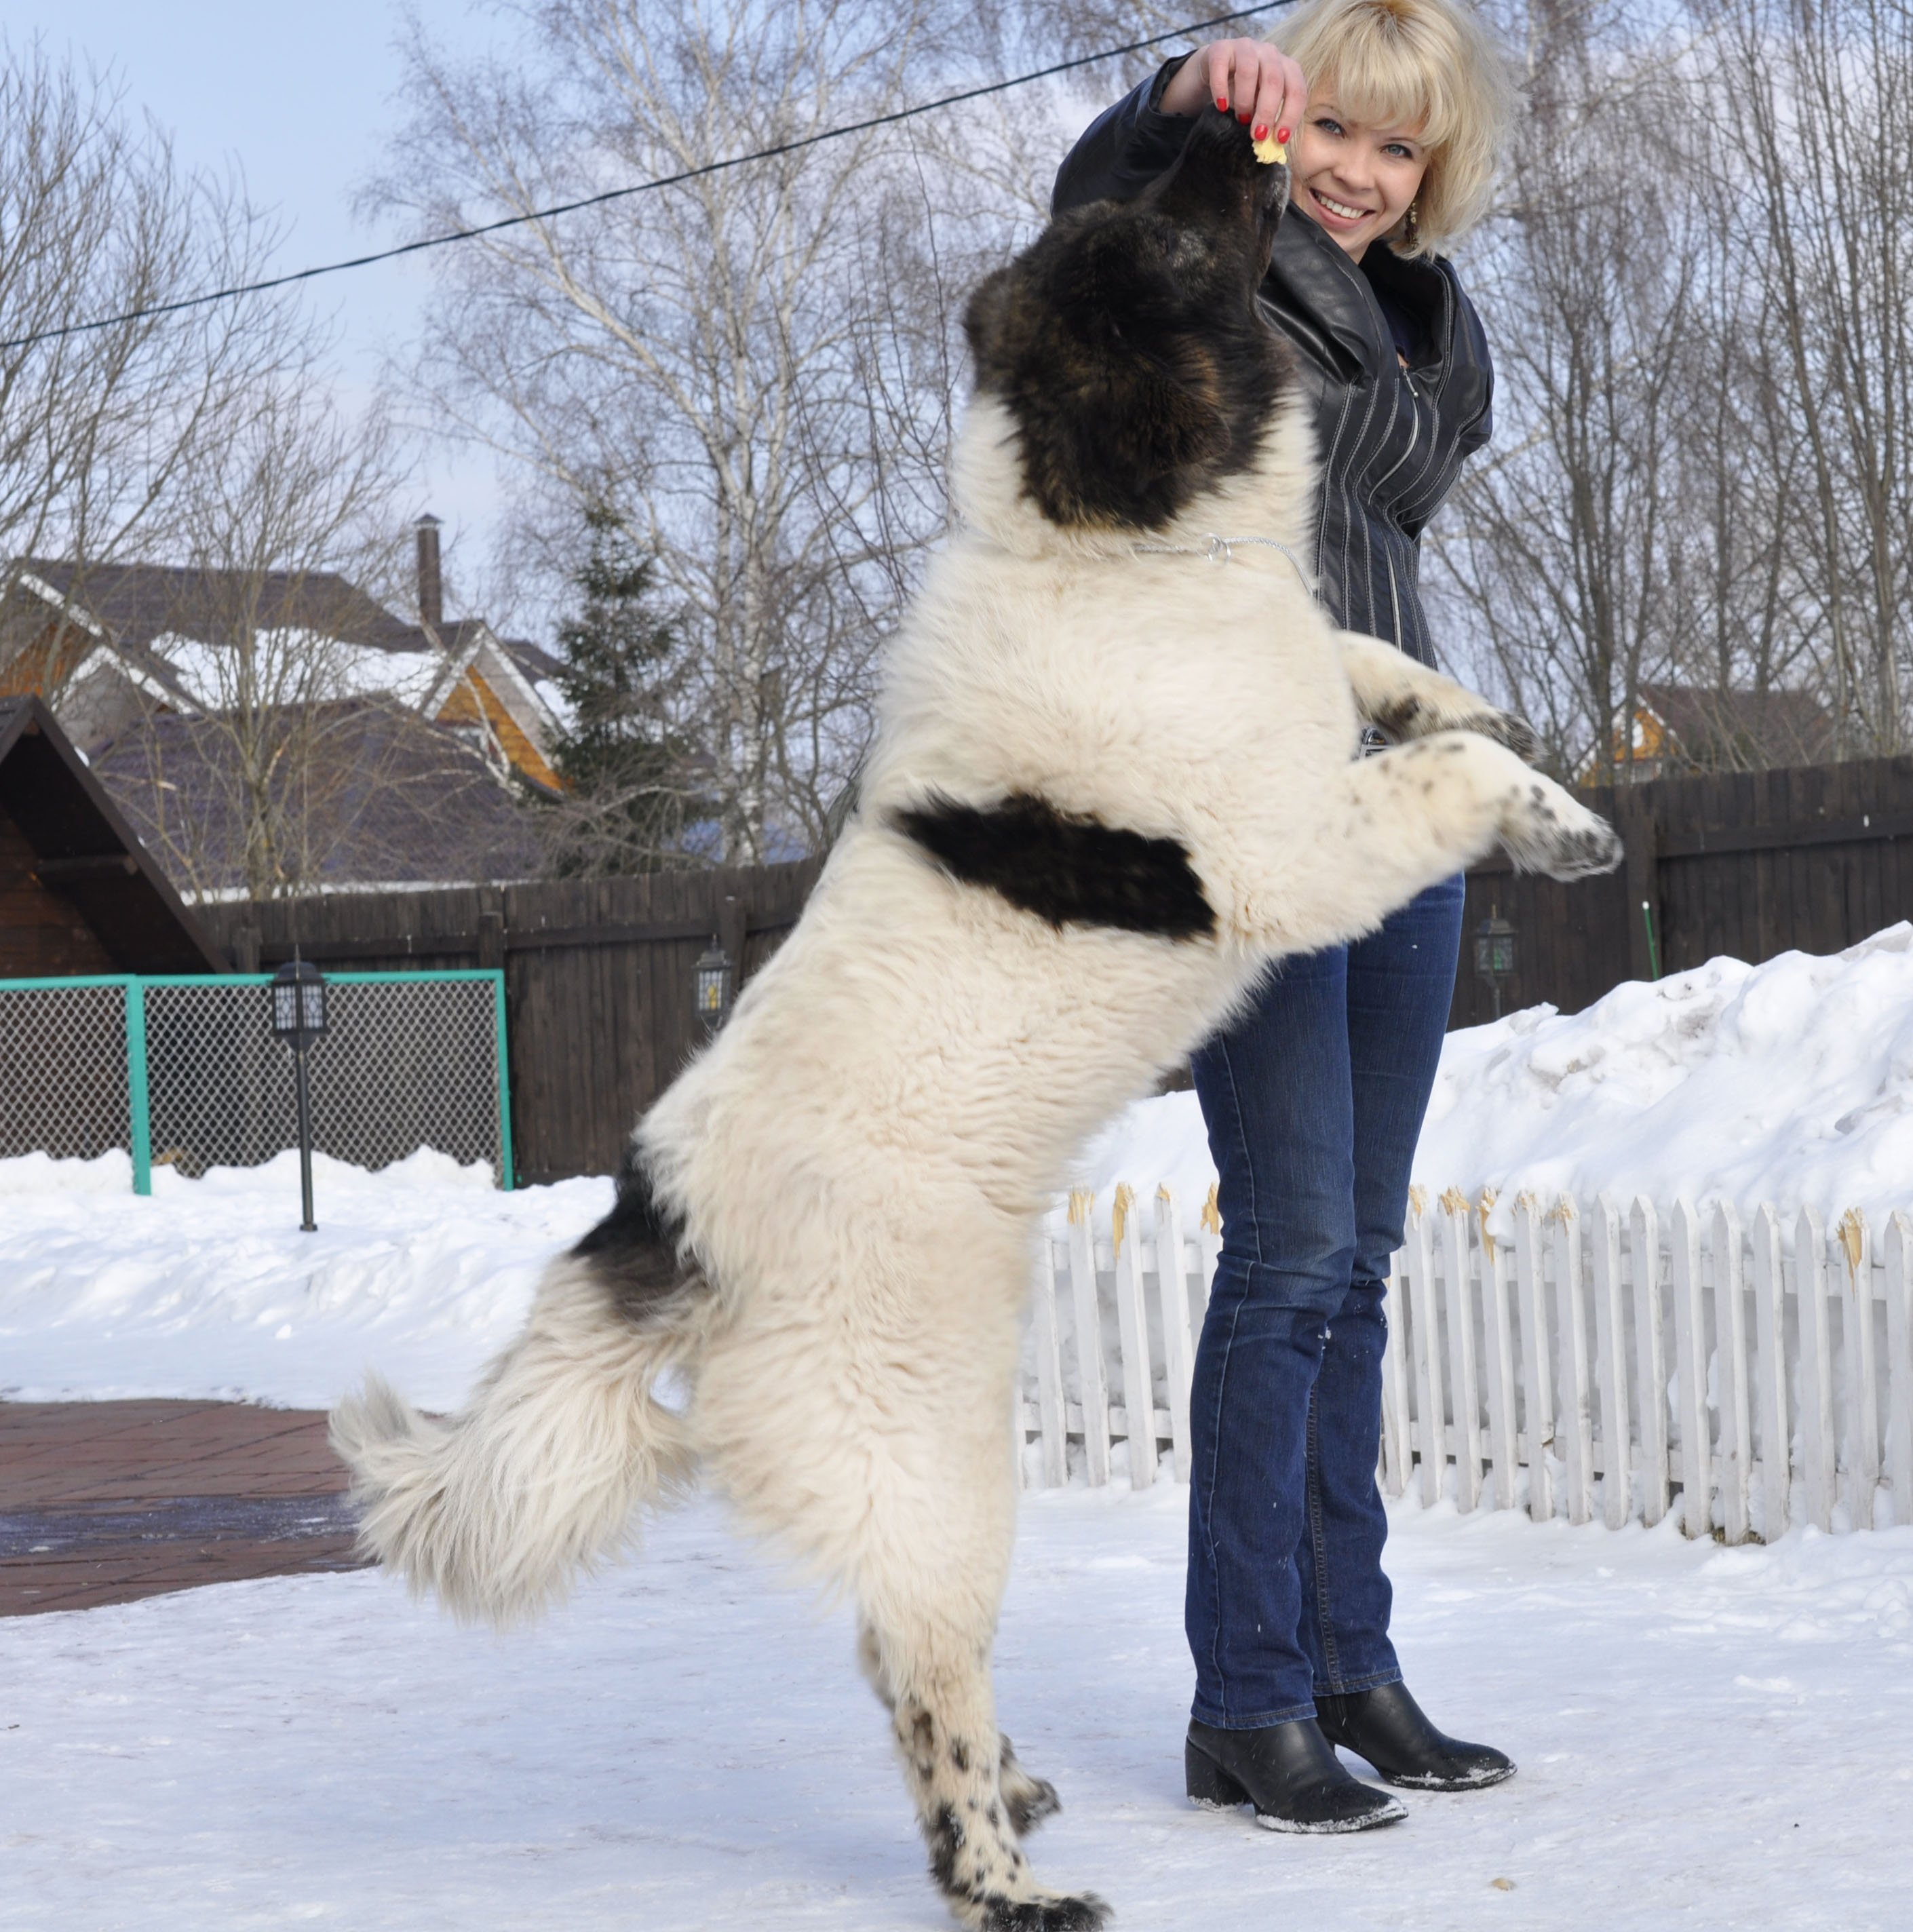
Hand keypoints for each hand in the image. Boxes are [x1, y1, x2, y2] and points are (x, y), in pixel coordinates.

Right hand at [1157, 37, 1306, 149]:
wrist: (1213, 71)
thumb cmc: (1241, 93)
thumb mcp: (1259, 106)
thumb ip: (1267, 120)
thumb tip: (1272, 148)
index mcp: (1284, 67)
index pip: (1296, 89)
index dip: (1291, 115)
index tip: (1280, 139)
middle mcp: (1268, 53)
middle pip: (1274, 80)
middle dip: (1267, 111)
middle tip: (1257, 135)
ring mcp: (1245, 47)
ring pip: (1249, 71)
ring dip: (1245, 100)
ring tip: (1240, 118)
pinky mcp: (1220, 49)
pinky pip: (1221, 67)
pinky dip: (1221, 89)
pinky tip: (1221, 106)